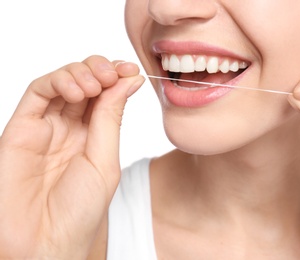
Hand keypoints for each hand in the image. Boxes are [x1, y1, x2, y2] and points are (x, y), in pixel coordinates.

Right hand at [0, 56, 143, 258]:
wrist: (47, 243)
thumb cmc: (80, 211)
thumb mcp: (105, 160)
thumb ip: (111, 118)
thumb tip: (129, 80)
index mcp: (93, 136)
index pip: (105, 94)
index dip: (118, 77)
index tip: (131, 70)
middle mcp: (69, 128)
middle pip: (84, 82)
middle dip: (100, 69)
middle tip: (113, 73)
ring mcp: (45, 127)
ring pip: (61, 81)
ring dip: (80, 73)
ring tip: (95, 85)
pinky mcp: (20, 129)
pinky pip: (36, 93)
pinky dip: (57, 82)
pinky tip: (77, 91)